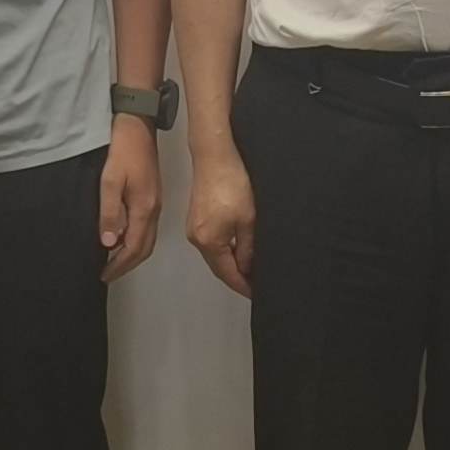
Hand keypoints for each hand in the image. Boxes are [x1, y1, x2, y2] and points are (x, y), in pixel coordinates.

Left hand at [97, 116, 165, 281]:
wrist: (138, 126)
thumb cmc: (123, 150)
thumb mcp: (109, 181)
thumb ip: (109, 213)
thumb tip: (109, 242)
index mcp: (145, 208)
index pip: (134, 247)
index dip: (120, 265)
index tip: (105, 275)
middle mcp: (154, 209)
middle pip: (145, 248)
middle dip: (127, 264)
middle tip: (108, 274)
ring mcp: (156, 202)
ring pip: (147, 238)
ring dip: (132, 253)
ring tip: (112, 260)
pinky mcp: (153, 195)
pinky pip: (146, 226)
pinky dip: (135, 238)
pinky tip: (120, 236)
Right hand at [183, 142, 256, 298]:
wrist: (215, 156)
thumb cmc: (230, 181)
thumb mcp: (248, 220)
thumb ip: (248, 248)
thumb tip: (248, 266)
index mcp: (209, 241)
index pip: (227, 274)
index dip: (243, 286)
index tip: (255, 293)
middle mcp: (197, 237)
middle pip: (219, 266)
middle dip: (237, 276)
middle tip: (256, 284)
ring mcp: (194, 227)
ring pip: (215, 254)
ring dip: (231, 262)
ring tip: (251, 268)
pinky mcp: (197, 217)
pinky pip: (212, 242)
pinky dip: (225, 249)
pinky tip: (238, 248)